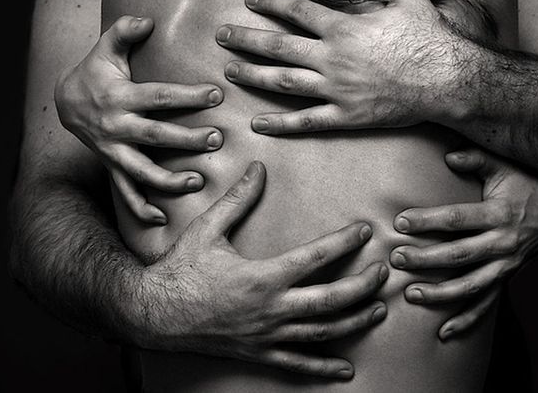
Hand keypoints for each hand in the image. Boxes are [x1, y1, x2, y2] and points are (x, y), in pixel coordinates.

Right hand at [55, 15, 224, 223]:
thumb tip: (148, 20)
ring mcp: (113, 151)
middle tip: (216, 139)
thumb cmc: (95, 71)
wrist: (65, 102)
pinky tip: (161, 219)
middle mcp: (116, 127)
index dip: (187, 95)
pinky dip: (140, 207)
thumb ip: (124, 31)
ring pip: (142, 170)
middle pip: (156, 135)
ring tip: (198, 182)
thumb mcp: (105, 48)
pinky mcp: (111, 166)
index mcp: (120, 97)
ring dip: (169, 179)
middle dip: (187, 138)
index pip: (159, 97)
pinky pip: (124, 191)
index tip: (216, 95)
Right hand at [138, 161, 388, 378]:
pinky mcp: (259, 352)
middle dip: (363, 286)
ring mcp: (267, 335)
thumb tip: (258, 169)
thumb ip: (237, 199)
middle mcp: (271, 309)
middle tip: (384, 272)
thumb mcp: (207, 229)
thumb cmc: (180, 270)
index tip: (364, 230)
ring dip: (355, 320)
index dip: (344, 242)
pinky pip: (298, 364)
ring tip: (379, 309)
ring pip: (322, 331)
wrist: (153, 314)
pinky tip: (346, 368)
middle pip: (332, 300)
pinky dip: (324, 366)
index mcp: (262, 277)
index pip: (316, 258)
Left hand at [216, 0, 463, 133]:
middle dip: (246, 40)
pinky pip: (307, 121)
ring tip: (230, 72)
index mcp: (343, 28)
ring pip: (283, 82)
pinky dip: (281, 124)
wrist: (447, 80)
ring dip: (253, 76)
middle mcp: (332, 58)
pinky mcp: (346, 116)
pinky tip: (258, 124)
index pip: (296, 12)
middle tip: (222, 36)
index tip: (249, 0)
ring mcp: (336, 89)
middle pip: (278, 46)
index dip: (270, 3)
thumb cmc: (429, 38)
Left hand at [388, 148, 537, 338]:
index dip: (427, 221)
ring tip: (411, 294)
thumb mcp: (503, 164)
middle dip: (425, 259)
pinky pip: (487, 304)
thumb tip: (449, 156)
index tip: (400, 222)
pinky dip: (466, 320)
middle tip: (396, 259)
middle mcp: (504, 243)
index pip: (457, 219)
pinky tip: (443, 332)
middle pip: (458, 256)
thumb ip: (476, 159)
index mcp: (500, 213)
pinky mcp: (506, 278)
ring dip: (440, 294)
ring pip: (470, 286)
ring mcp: (506, 265)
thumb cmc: (523, 180)